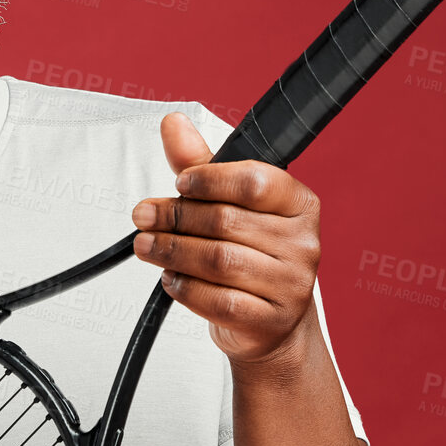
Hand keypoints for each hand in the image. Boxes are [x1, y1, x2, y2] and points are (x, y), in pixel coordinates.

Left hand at [130, 112, 321, 364]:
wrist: (272, 323)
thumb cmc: (250, 254)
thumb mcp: (230, 205)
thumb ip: (201, 165)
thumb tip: (172, 122)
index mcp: (298, 204)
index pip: (254, 181)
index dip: (210, 179)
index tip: (179, 183)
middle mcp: (302, 243)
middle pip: (226, 222)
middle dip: (175, 217)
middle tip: (143, 216)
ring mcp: (290, 285)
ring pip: (219, 261)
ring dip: (172, 252)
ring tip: (146, 246)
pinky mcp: (269, 321)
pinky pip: (218, 301)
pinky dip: (186, 288)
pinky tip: (170, 278)